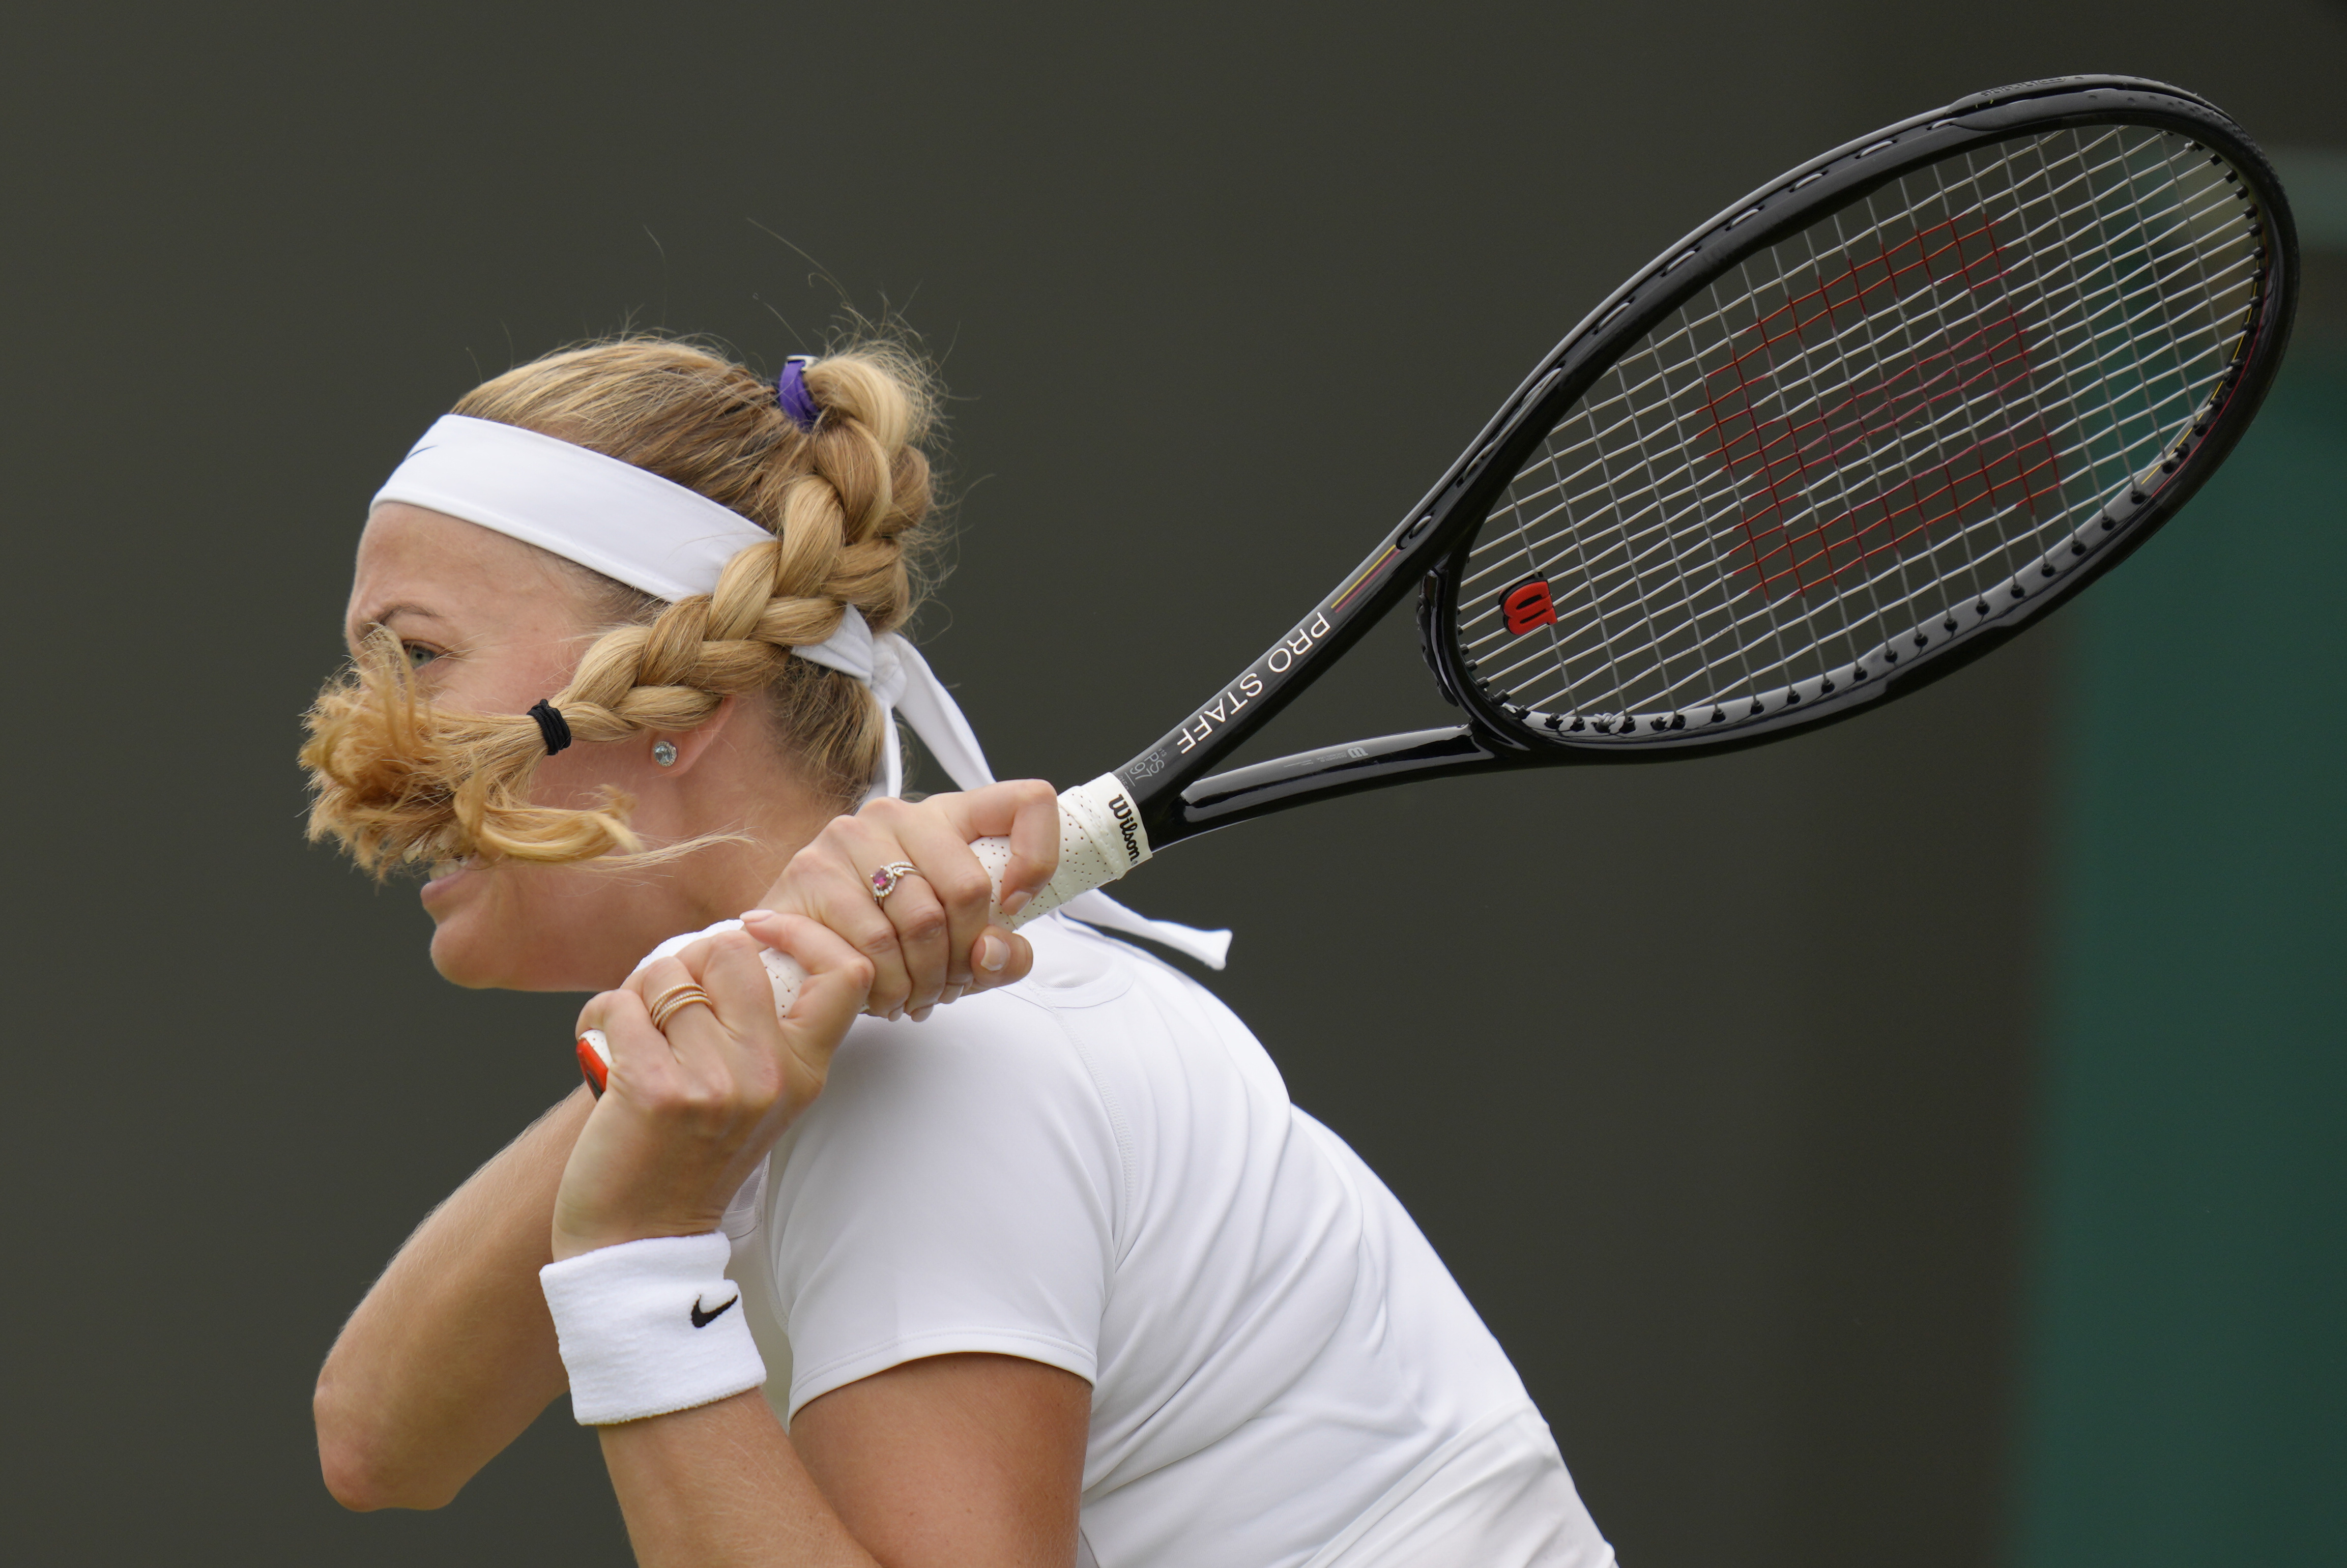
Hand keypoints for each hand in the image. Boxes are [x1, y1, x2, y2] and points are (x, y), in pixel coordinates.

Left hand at [552, 919, 871, 1260]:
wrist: (639, 1241)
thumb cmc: (686, 1158)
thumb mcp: (756, 1097)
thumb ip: (762, 1031)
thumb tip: (737, 943)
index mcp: (803, 1072)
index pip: (844, 972)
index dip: (802, 932)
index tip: (757, 930)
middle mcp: (770, 1074)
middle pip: (733, 950)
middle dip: (688, 959)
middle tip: (670, 998)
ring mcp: (716, 1083)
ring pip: (666, 974)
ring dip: (638, 992)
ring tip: (634, 1033)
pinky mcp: (655, 1090)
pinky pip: (620, 1005)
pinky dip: (601, 1018)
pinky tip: (603, 1050)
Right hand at [743, 780, 1061, 1021]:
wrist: (797, 947)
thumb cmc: (891, 941)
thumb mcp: (963, 951)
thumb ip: (1002, 954)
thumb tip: (990, 952)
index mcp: (949, 817)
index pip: (1027, 802)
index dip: (1038, 857)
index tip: (1016, 907)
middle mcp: (900, 814)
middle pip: (970, 887)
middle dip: (965, 956)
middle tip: (950, 985)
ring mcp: (851, 836)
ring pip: (922, 922)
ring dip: (926, 981)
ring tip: (915, 997)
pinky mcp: (812, 869)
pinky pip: (873, 943)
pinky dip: (887, 987)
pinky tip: (881, 996)